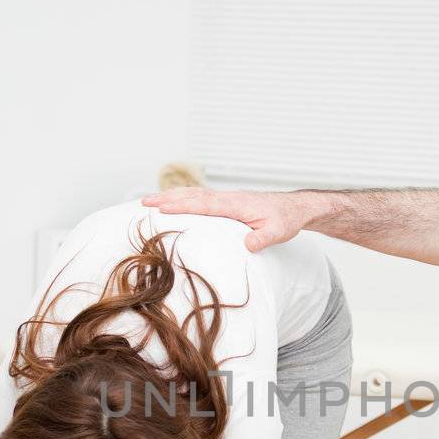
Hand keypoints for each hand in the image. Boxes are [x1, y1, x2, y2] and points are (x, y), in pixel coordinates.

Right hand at [140, 186, 312, 251]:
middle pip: (193, 196)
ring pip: (194, 194)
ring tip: (149, 200)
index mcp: (236, 204)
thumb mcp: (278, 232)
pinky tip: (172, 200)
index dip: (183, 206)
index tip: (162, 208)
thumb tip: (247, 245)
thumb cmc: (284, 220)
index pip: (205, 205)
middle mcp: (227, 198)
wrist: (293, 208)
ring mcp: (226, 198)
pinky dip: (183, 197)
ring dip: (171, 196)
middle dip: (168, 199)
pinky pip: (200, 197)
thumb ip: (263, 238)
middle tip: (144, 202)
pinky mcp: (226, 202)